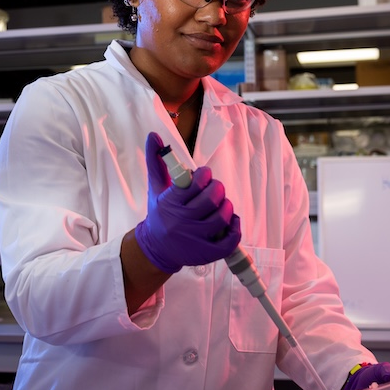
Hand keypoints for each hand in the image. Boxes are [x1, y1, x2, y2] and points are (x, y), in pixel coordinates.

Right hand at [135, 132, 240, 272]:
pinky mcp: (206, 253)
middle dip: (217, 188)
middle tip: (215, 189)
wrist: (155, 248)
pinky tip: (231, 221)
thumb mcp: (155, 188)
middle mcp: (182, 221)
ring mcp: (194, 239)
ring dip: (227, 206)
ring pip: (222, 217)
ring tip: (221, 204)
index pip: (195, 183)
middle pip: (211, 199)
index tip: (204, 175)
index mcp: (170, 203)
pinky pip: (228, 241)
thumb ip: (155, 161)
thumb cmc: (159, 213)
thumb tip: (154, 135)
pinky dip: (235, 229)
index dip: (205, 175)